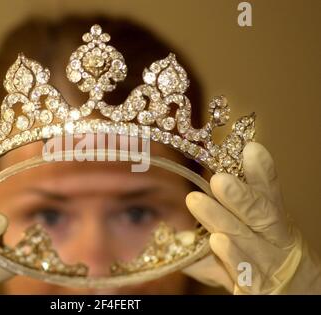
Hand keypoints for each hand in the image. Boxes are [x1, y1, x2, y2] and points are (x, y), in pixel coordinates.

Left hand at [183, 142, 320, 293]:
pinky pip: (244, 275)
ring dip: (223, 222)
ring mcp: (270, 267)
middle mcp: (277, 243)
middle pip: (261, 217)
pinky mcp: (260, 289)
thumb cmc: (267, 264)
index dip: (263, 174)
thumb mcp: (252, 238)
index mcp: (276, 226)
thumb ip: (227, 220)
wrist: (294, 297)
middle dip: (240, 197)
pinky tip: (216, 243)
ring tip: (200, 202)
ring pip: (247, 243)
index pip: (270, 196)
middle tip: (219, 178)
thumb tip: (193, 203)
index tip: (251, 149)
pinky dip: (231, 259)